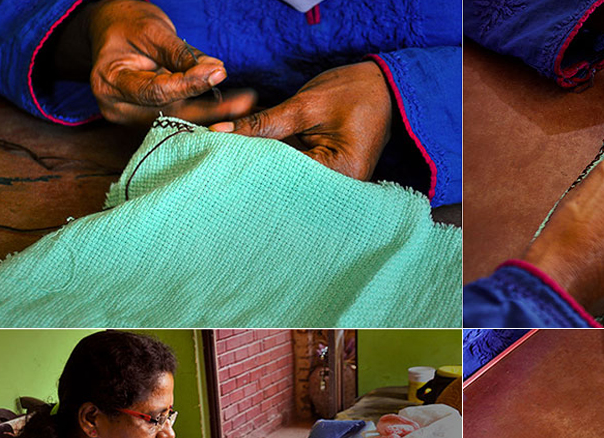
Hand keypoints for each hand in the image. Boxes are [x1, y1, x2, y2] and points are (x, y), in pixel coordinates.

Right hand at [79, 0, 254, 123]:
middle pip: (171, 112)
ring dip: (215, 114)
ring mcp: (132, 119)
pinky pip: (180, 119)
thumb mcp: (153, 32)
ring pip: (180, 120)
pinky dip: (206, 113)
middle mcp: (118, 108)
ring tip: (244, 105)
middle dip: (211, 108)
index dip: (189, 84)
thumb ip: (181, 54)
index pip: (155, 91)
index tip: (218, 73)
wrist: (113, 33)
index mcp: (109, 83)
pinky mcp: (148, 122)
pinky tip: (231, 108)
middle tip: (244, 102)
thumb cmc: (128, 26)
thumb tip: (216, 70)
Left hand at [209, 62, 392, 179]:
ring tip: (230, 151)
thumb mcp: (306, 105)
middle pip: (286, 179)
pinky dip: (277, 155)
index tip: (217, 151)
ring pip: (289, 174)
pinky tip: (252, 146)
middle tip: (218, 153)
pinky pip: (297, 166)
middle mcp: (340, 184)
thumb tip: (222, 132)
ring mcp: (335, 179)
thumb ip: (265, 123)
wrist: (386, 86)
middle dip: (254, 164)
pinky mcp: (329, 170)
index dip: (250, 161)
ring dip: (263, 160)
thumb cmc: (354, 91)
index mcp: (341, 171)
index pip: (285, 171)